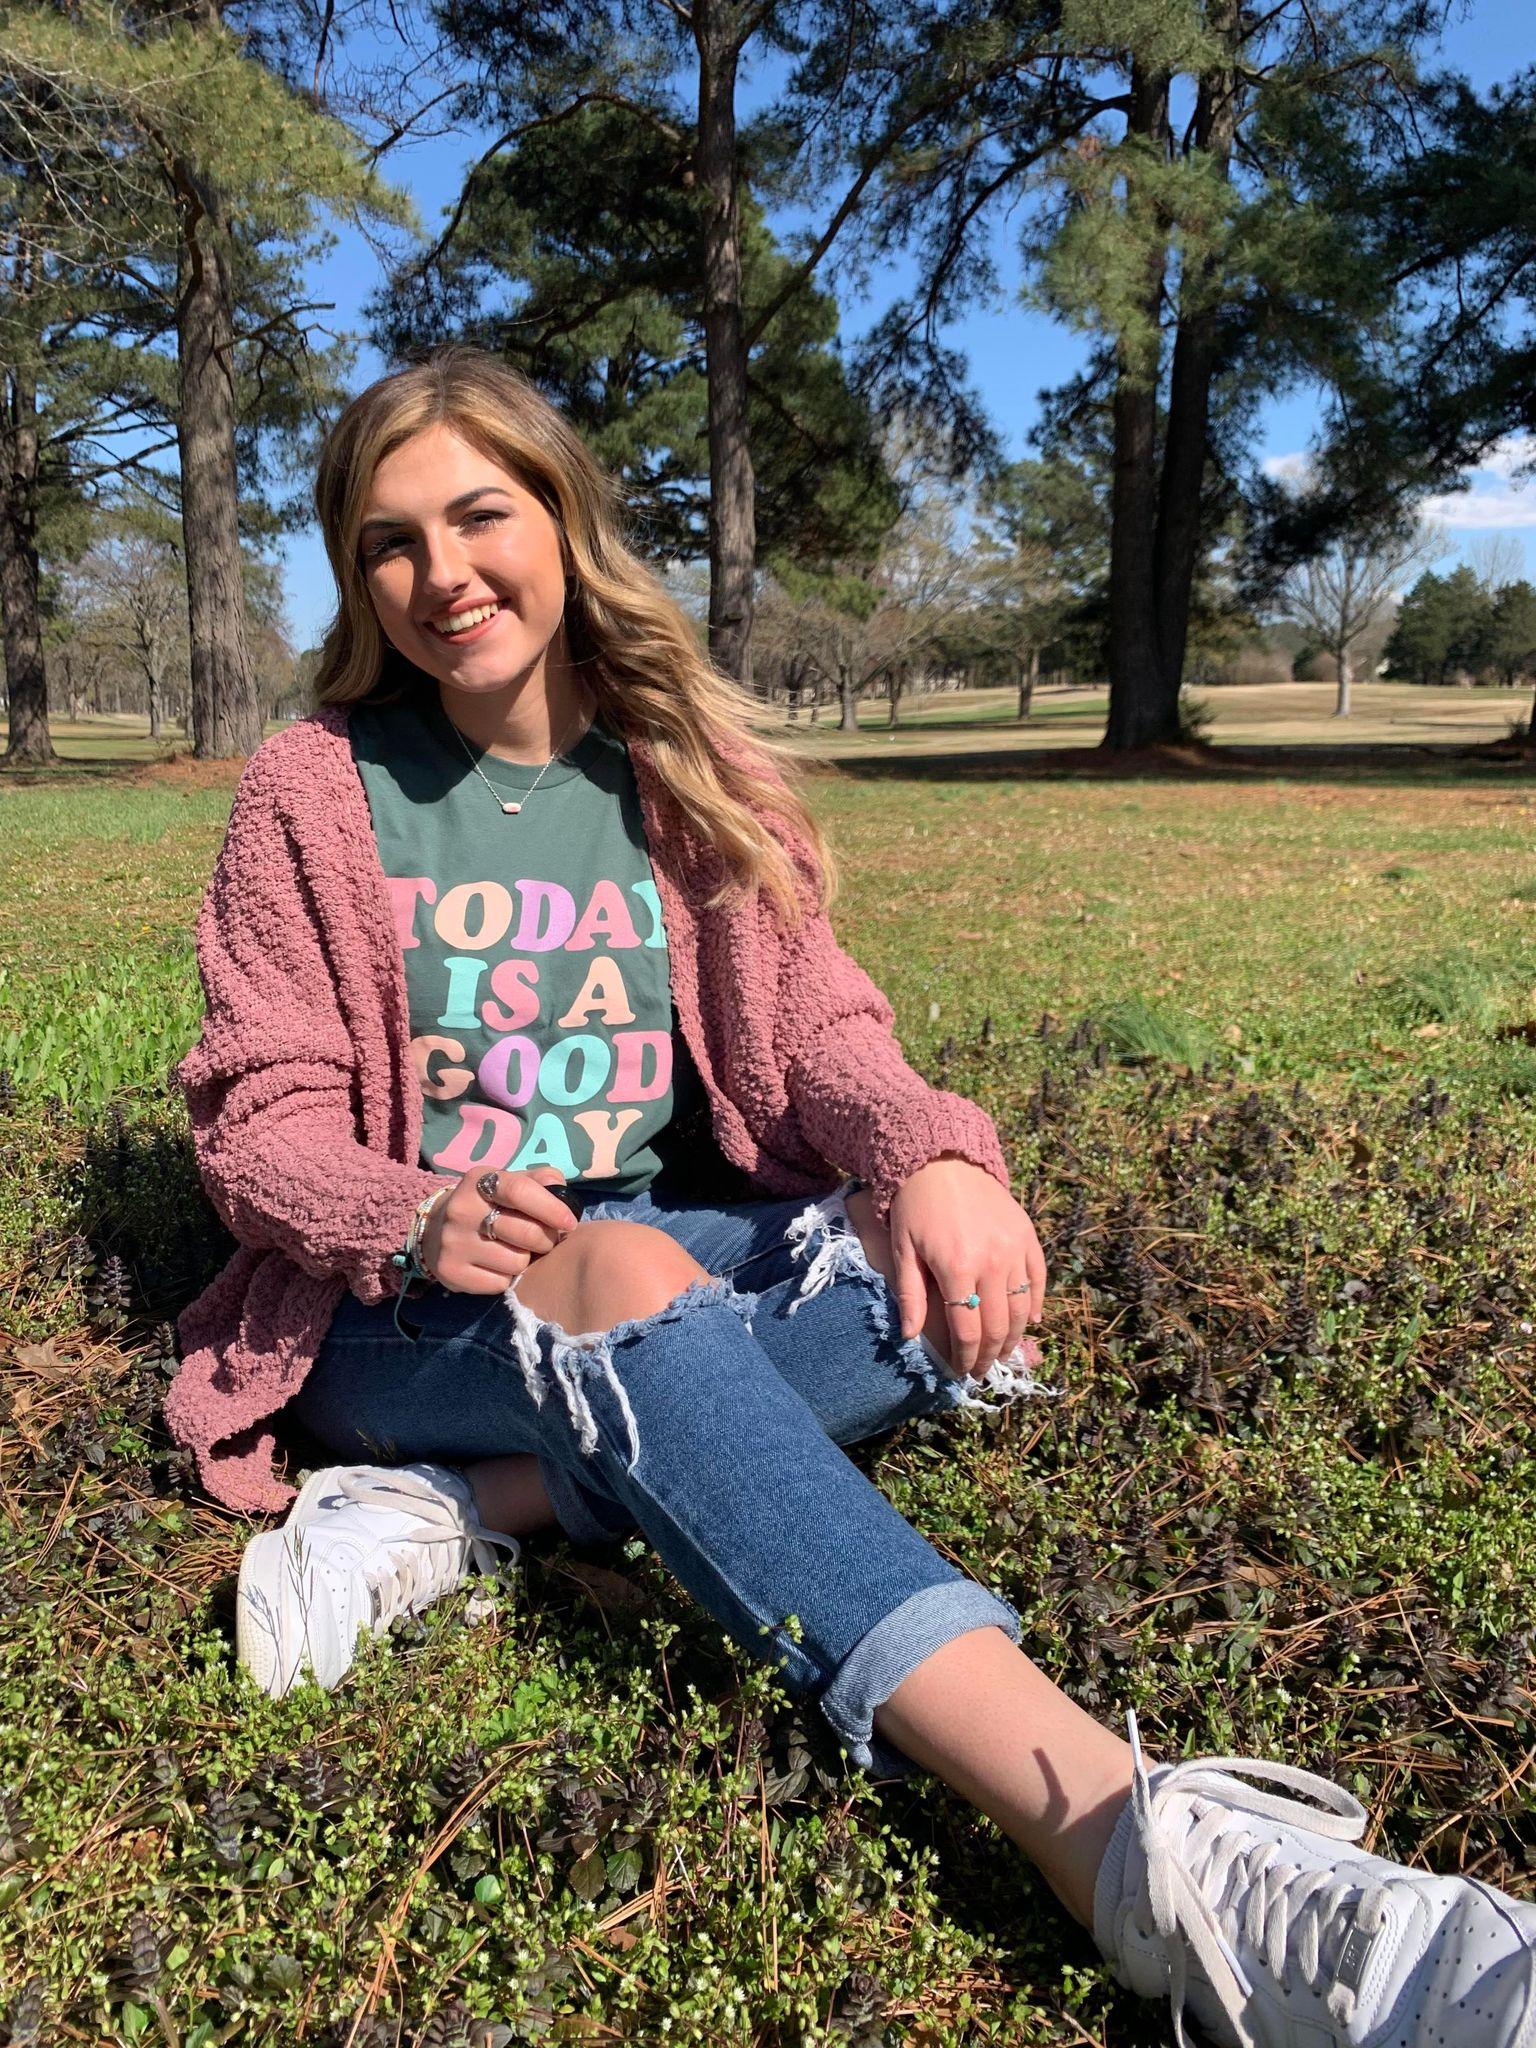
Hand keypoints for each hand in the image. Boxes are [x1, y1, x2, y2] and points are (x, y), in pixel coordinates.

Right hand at [420, 1165, 577, 1294]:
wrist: (436, 1231)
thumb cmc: (487, 1205)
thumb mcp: (509, 1183)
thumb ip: (539, 1181)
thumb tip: (561, 1191)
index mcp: (479, 1182)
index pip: (520, 1191)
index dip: (552, 1208)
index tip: (569, 1222)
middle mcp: (461, 1210)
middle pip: (526, 1233)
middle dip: (545, 1239)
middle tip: (543, 1239)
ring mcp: (453, 1243)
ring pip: (516, 1262)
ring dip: (525, 1260)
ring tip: (515, 1250)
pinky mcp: (450, 1272)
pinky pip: (500, 1284)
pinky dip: (506, 1278)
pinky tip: (497, 1266)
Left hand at [887, 1157, 1046, 1379]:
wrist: (942, 1159)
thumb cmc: (915, 1206)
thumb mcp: (903, 1248)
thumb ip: (910, 1295)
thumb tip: (910, 1338)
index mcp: (956, 1267)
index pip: (967, 1330)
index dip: (966, 1358)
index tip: (962, 1372)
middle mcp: (991, 1261)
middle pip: (997, 1325)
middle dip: (990, 1355)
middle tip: (982, 1370)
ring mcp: (1014, 1248)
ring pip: (1022, 1308)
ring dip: (1014, 1337)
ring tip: (1002, 1352)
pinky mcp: (1027, 1236)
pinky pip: (1038, 1279)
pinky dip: (1036, 1304)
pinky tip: (1030, 1320)